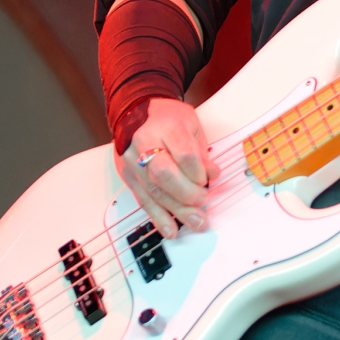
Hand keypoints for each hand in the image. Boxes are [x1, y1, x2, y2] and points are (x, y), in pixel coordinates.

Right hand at [116, 98, 218, 238]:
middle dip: (187, 194)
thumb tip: (212, 175)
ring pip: (153, 191)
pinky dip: (158, 217)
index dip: (199, 172)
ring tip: (195, 223)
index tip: (210, 179)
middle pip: (164, 175)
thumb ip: (201, 150)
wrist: (134, 110)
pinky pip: (142, 200)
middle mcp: (144, 144)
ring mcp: (132, 162)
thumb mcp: (190, 123)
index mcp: (166, 127)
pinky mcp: (127, 176)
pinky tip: (170, 229)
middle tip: (203, 202)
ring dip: (176, 212)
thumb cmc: (167, 117)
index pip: (184, 155)